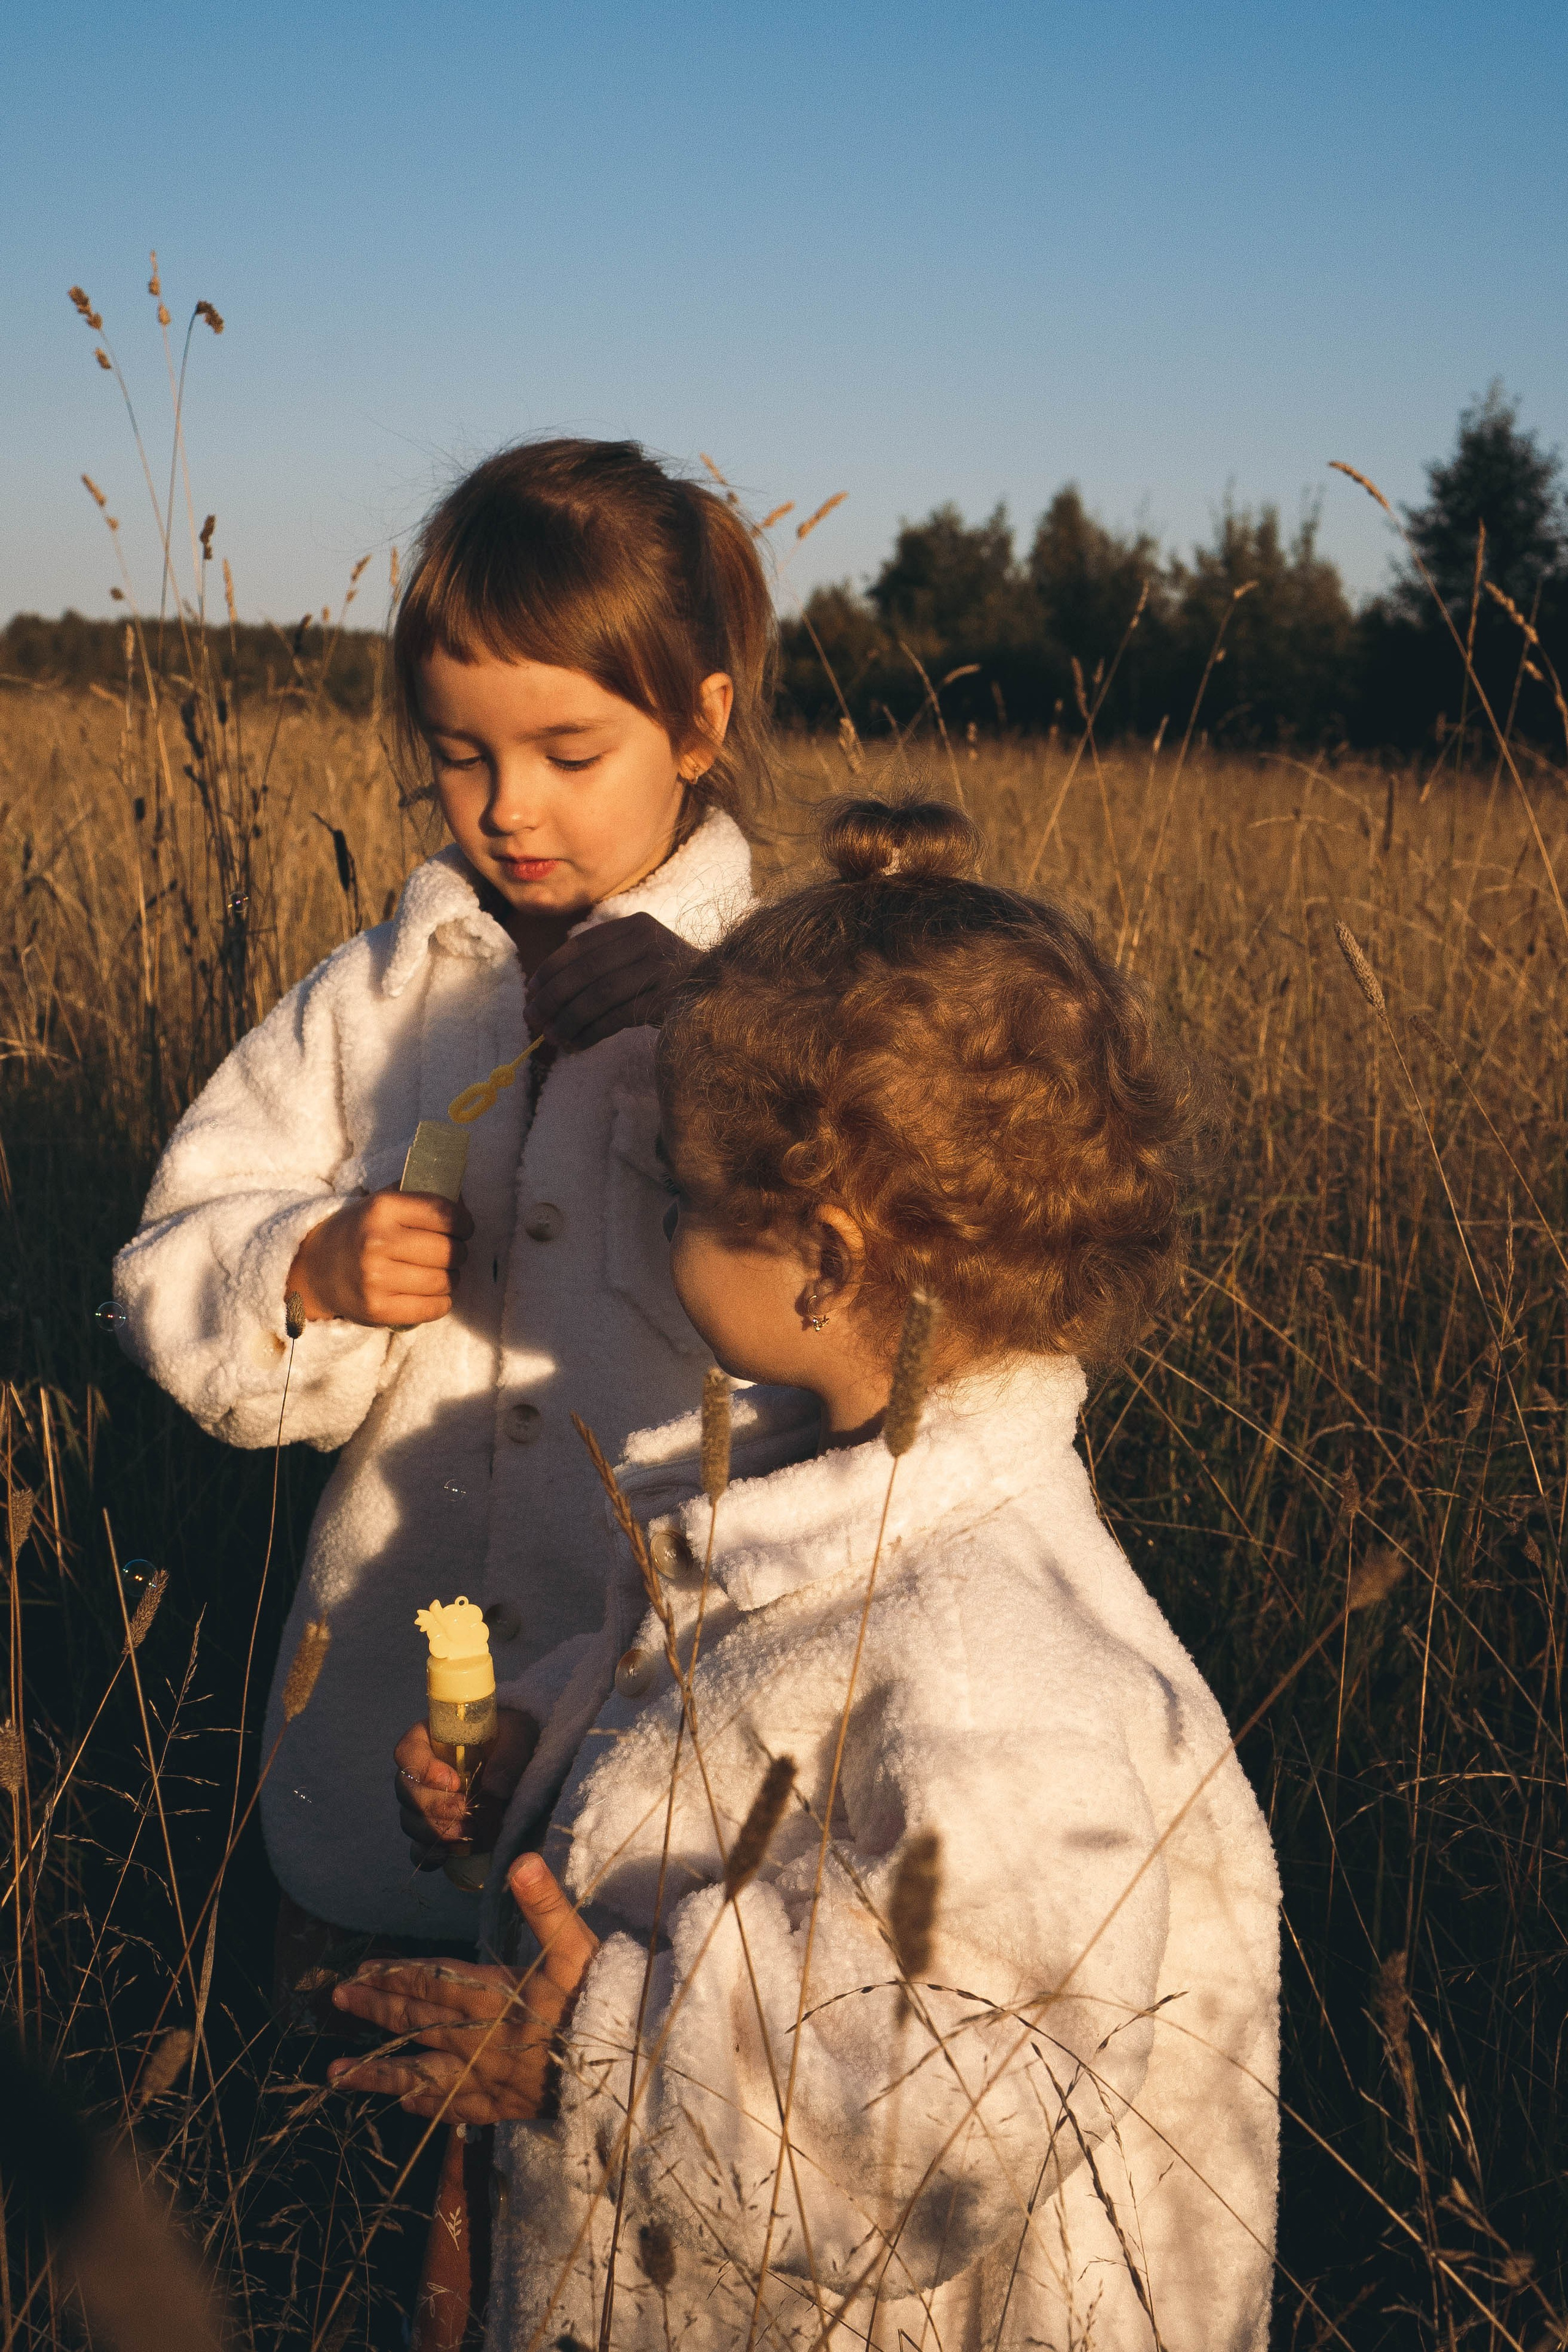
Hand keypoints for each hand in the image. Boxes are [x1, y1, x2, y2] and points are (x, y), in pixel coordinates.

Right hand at [285, 1188, 473, 1326]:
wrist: (315, 1269)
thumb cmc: (360, 1232)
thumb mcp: (382, 1203)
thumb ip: (422, 1197)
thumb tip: (465, 1203)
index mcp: (382, 1209)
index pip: (445, 1213)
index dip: (464, 1222)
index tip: (464, 1227)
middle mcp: (377, 1242)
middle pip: (450, 1250)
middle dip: (458, 1251)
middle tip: (449, 1252)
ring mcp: (376, 1279)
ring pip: (445, 1280)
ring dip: (451, 1277)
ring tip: (438, 1272)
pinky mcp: (378, 1310)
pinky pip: (434, 1308)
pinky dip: (441, 1301)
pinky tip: (430, 1293)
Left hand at [327, 1854, 598, 2122]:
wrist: (626, 2077)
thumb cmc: (604, 2005)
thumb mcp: (578, 1948)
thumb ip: (546, 1906)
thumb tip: (522, 1862)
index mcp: (491, 1998)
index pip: (431, 1982)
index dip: (394, 1974)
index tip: (358, 1971)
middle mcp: (478, 2040)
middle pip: (416, 2021)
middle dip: (376, 2008)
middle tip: (337, 1999)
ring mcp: (486, 2078)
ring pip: (420, 2074)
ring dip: (377, 2073)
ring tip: (335, 2074)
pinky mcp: (503, 2106)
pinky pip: (453, 2109)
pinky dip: (425, 2105)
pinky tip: (405, 2106)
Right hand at [394, 1709, 538, 1869]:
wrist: (521, 1767)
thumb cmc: (513, 1740)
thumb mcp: (519, 1733)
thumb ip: (510, 1753)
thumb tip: (493, 1787)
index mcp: (431, 1738)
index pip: (407, 1751)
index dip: (423, 1769)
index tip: (454, 1782)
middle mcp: (421, 1772)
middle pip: (407, 1791)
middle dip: (435, 1806)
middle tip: (465, 1811)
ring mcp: (424, 1804)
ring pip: (410, 1821)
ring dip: (436, 1831)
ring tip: (470, 1832)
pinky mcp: (435, 1831)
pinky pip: (418, 1849)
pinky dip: (430, 1855)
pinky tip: (450, 1854)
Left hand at [526, 913, 698, 1049]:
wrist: (725, 995)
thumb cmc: (668, 983)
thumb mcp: (635, 960)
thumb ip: (599, 966)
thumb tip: (541, 993)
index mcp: (635, 925)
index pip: (581, 945)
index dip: (550, 969)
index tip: (530, 991)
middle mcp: (649, 940)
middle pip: (586, 970)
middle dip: (553, 996)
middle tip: (532, 1019)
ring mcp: (661, 968)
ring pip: (599, 995)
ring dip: (569, 1019)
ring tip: (552, 1038)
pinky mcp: (667, 999)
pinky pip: (618, 1017)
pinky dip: (592, 1033)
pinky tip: (578, 1045)